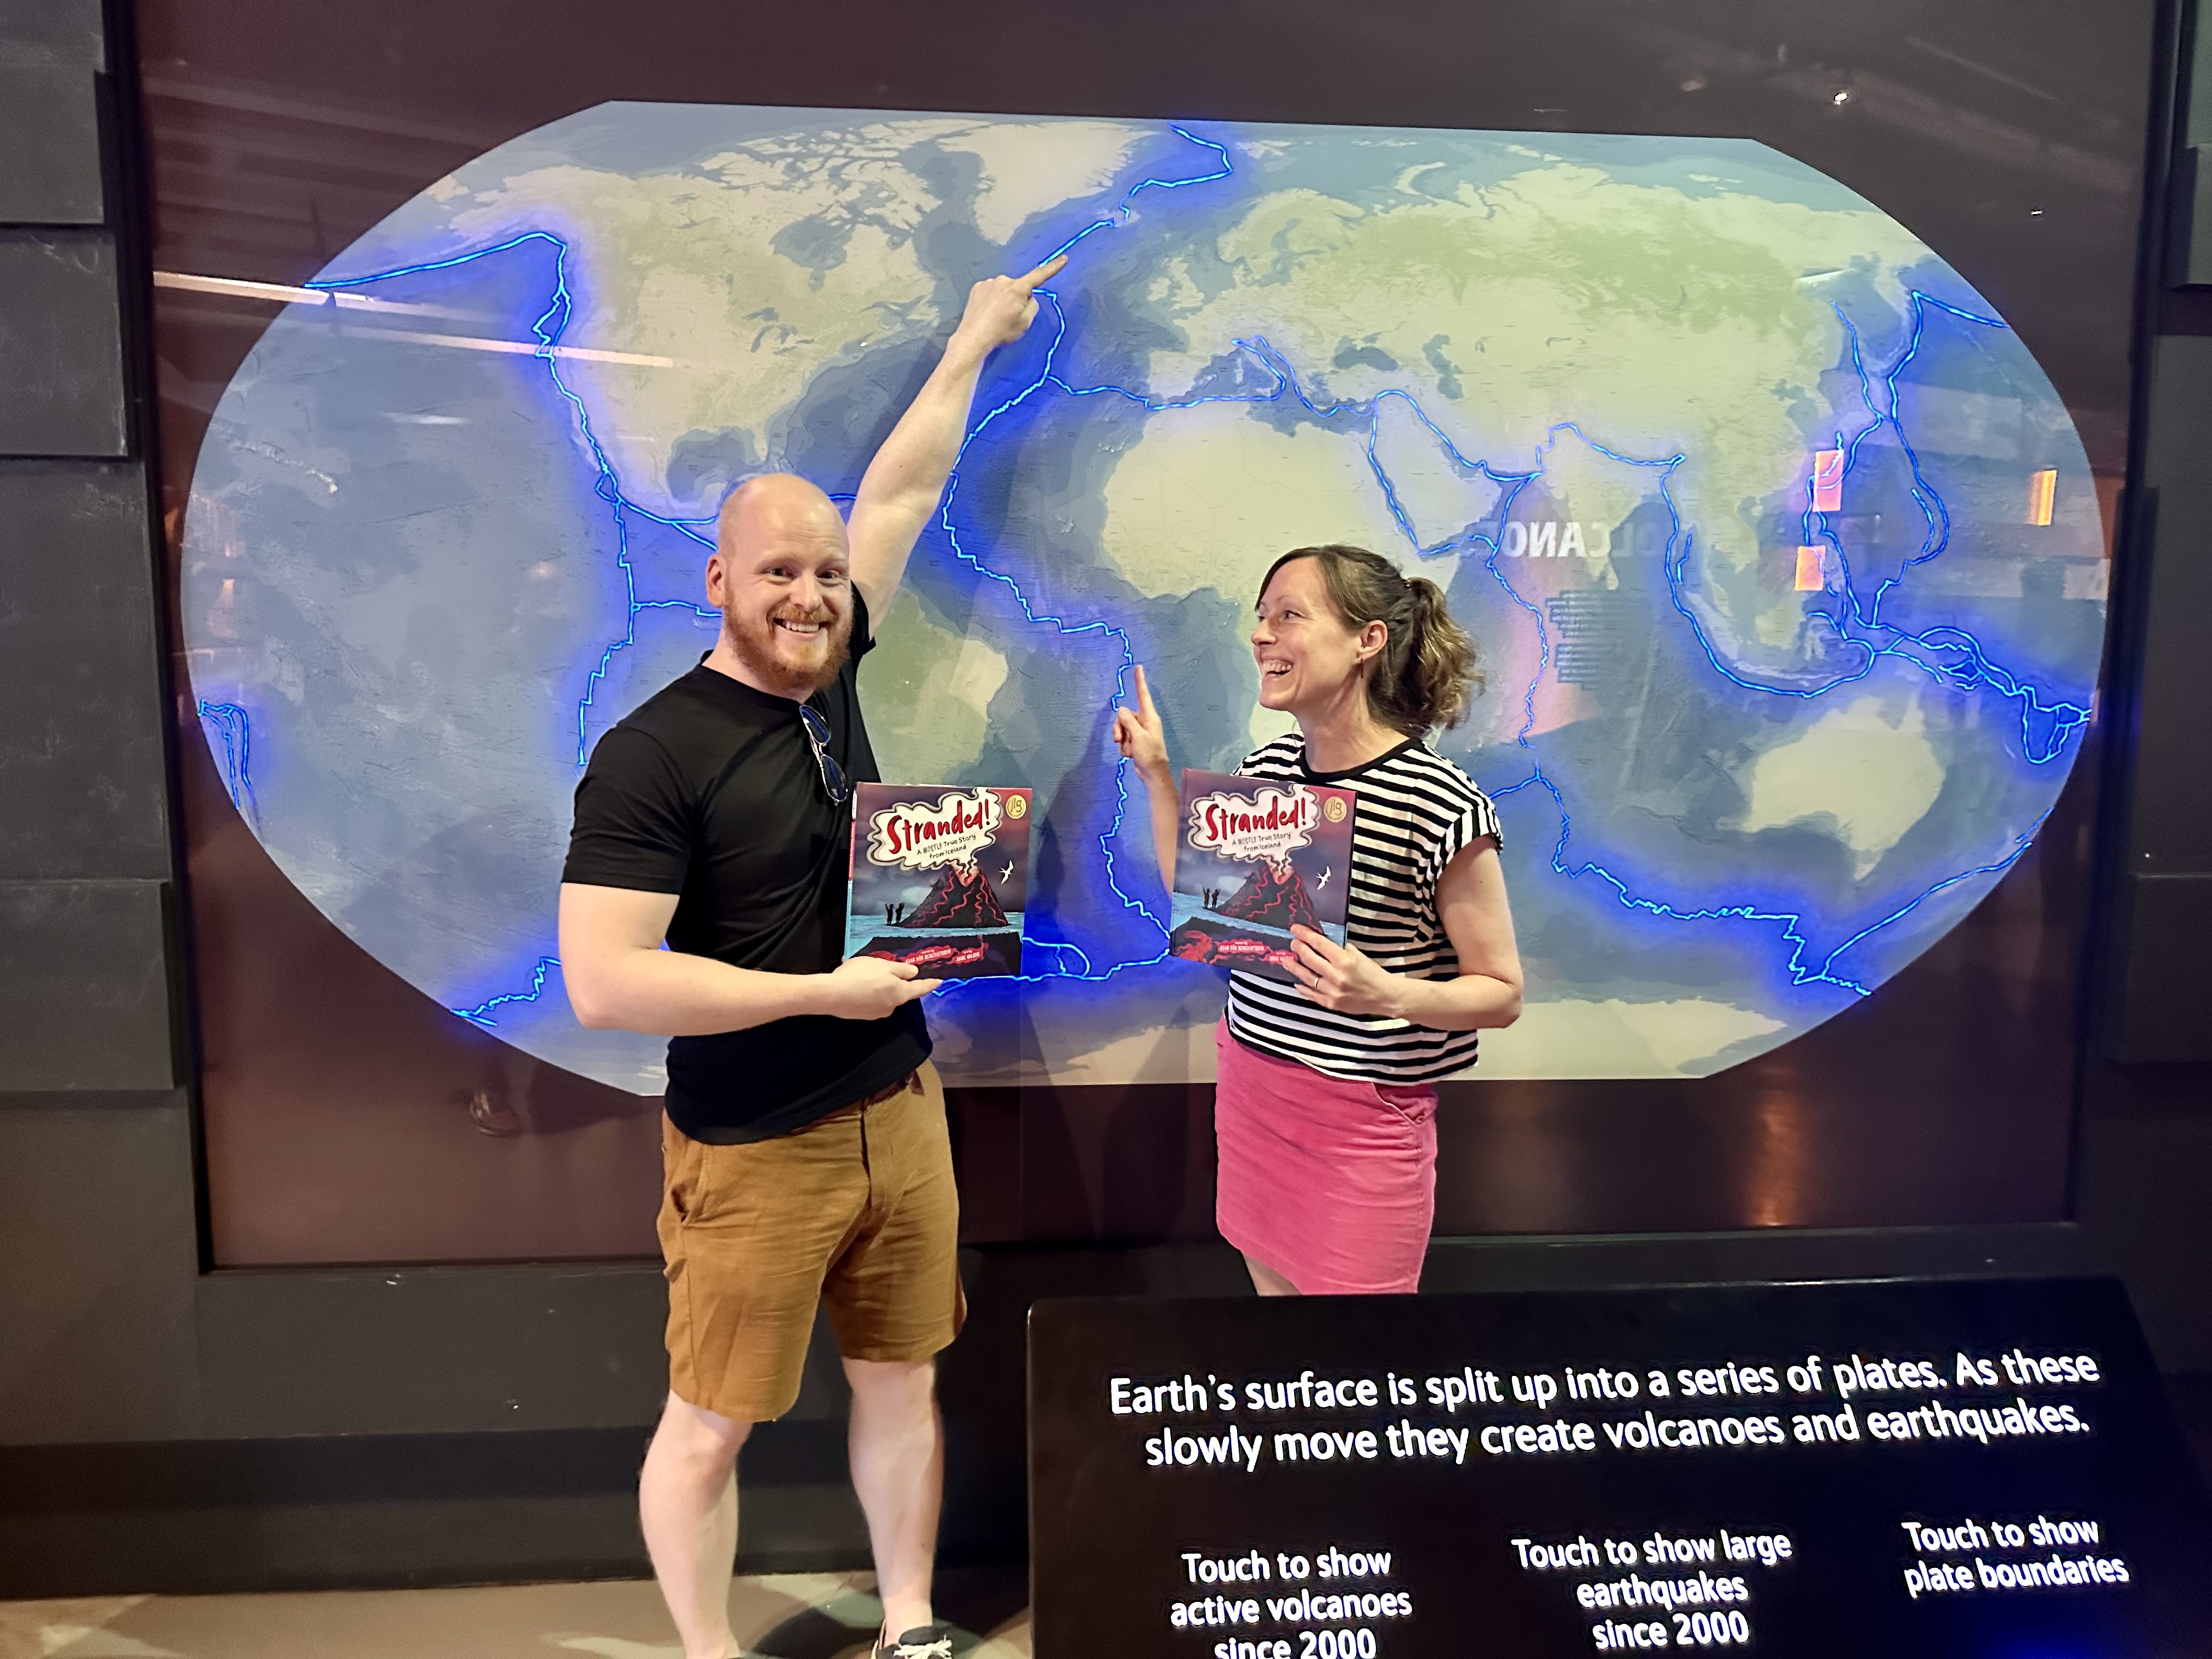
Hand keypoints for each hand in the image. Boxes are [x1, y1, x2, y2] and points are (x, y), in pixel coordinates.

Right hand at [818, 954, 941, 1018]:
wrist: (832, 995)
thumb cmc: (861, 976)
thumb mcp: (883, 966)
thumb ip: (901, 970)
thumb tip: (914, 974)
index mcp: (900, 994)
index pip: (920, 988)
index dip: (930, 983)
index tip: (939, 981)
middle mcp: (891, 1006)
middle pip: (900, 992)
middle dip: (897, 981)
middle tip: (888, 968)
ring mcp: (876, 1012)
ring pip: (883, 995)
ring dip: (878, 984)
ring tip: (863, 971)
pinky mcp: (861, 1014)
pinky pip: (869, 998)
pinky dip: (866, 989)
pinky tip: (853, 980)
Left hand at [949, 253, 1067, 355]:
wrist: (974, 338)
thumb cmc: (1002, 332)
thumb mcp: (1025, 322)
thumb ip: (1032, 306)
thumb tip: (1029, 298)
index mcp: (1017, 288)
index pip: (1039, 276)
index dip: (1053, 267)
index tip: (1064, 258)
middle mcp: (1003, 281)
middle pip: (1018, 287)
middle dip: (1018, 298)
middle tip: (1010, 316)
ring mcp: (988, 283)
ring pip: (1004, 289)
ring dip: (1003, 299)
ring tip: (996, 316)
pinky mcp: (977, 288)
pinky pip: (991, 291)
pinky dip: (991, 299)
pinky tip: (987, 312)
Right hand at [1111, 663, 1170, 784]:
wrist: (1152, 774)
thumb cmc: (1150, 754)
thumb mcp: (1138, 736)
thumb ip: (1128, 721)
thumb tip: (1121, 709)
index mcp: (1149, 717)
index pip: (1143, 695)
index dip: (1140, 681)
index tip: (1139, 667)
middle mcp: (1145, 722)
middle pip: (1124, 716)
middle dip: (1119, 728)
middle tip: (1120, 740)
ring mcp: (1140, 732)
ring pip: (1122, 729)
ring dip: (1122, 741)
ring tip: (1128, 750)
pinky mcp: (1135, 742)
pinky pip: (1124, 740)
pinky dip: (1124, 748)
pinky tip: (1131, 755)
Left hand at [1287, 925, 1404, 1018]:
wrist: (1385, 996)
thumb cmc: (1373, 972)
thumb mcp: (1358, 955)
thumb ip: (1339, 949)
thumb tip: (1320, 942)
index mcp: (1345, 961)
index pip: (1319, 944)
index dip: (1305, 935)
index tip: (1295, 929)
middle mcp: (1336, 976)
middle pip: (1310, 959)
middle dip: (1299, 949)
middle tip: (1292, 943)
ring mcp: (1332, 992)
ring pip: (1307, 978)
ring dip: (1295, 968)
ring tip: (1286, 961)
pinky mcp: (1331, 1004)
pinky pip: (1312, 994)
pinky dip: (1303, 987)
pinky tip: (1297, 982)